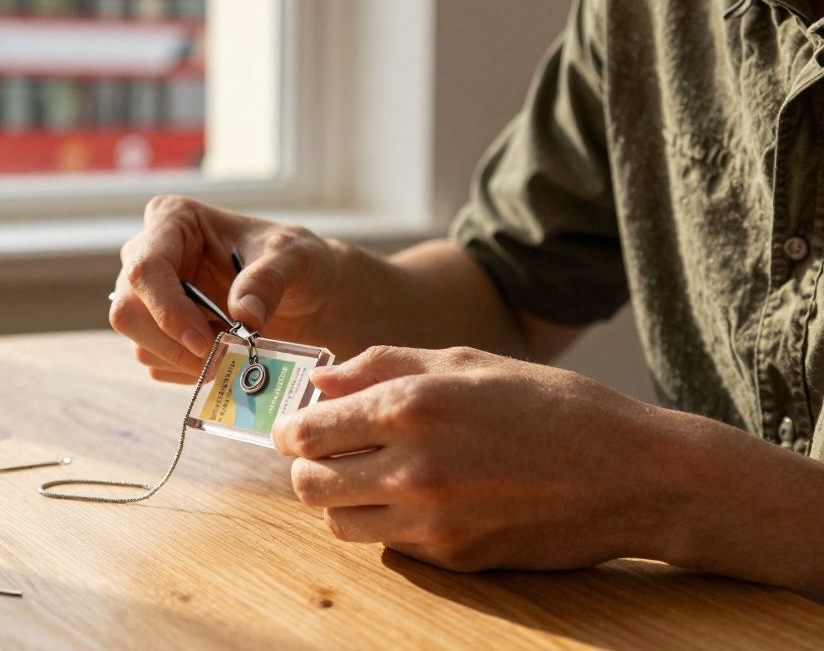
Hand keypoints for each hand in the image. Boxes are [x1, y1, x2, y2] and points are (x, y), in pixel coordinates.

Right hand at [110, 195, 350, 382]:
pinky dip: (190, 371)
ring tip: (235, 352)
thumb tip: (243, 314)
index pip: (145, 268)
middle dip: (174, 344)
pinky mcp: (157, 332)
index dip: (168, 311)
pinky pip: (156, 363)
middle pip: (128, 311)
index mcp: (172, 220)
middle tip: (224, 358)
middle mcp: (149, 254)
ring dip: (187, 361)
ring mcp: (149, 296)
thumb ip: (269, 279)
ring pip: (139, 343)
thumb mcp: (295, 259)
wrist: (306, 295)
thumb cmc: (296, 262)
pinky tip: (225, 358)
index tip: (205, 342)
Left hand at [271, 345, 677, 571]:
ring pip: (337, 524)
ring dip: (340, 500)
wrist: (632, 475)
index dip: (290, 429)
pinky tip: (419, 499)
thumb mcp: (468, 361)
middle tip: (325, 453)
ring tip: (369, 477)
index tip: (295, 427)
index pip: (307, 431)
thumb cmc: (552, 405)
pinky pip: (389, 545)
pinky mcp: (453, 559)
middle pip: (307, 484)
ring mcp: (432, 521)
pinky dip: (387, 524)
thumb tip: (320, 381)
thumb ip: (383, 365)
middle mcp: (412, 468)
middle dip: (306, 466)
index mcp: (411, 406)